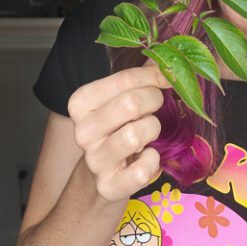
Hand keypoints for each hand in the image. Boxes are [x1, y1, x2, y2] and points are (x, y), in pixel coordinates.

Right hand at [68, 60, 171, 201]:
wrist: (101, 180)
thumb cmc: (115, 131)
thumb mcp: (118, 101)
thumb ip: (138, 80)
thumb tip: (164, 58)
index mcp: (81, 103)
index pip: (124, 79)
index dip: (152, 76)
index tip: (165, 77)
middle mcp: (82, 131)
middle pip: (130, 103)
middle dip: (153, 100)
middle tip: (156, 105)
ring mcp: (94, 160)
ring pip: (136, 135)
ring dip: (152, 130)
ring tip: (148, 132)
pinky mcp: (109, 187)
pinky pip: (142, 171)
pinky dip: (153, 162)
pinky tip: (147, 157)